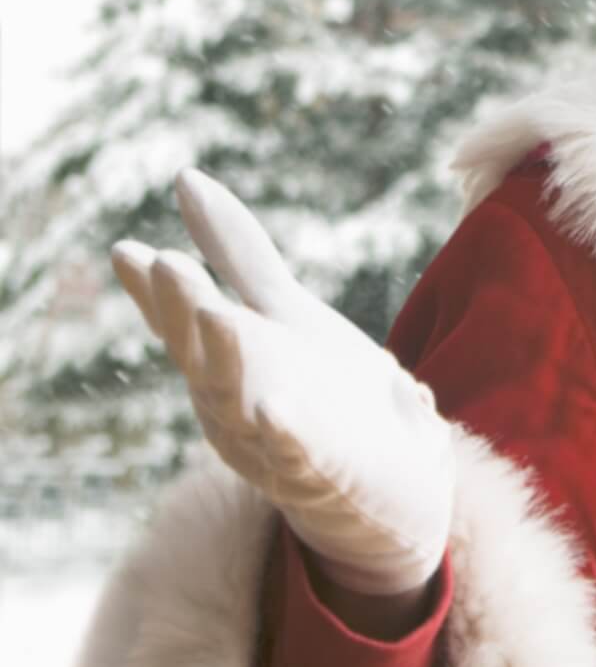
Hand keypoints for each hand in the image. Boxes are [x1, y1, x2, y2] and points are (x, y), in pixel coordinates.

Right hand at [110, 169, 453, 596]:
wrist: (396, 486)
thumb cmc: (333, 394)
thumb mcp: (286, 310)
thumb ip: (239, 254)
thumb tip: (185, 180)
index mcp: (229, 358)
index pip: (183, 318)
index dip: (155, 288)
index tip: (129, 251)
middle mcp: (236, 398)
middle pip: (198, 354)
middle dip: (182, 312)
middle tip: (165, 263)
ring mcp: (275, 438)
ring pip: (236, 398)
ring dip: (226, 357)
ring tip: (218, 314)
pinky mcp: (323, 469)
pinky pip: (297, 453)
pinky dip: (284, 431)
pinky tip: (275, 407)